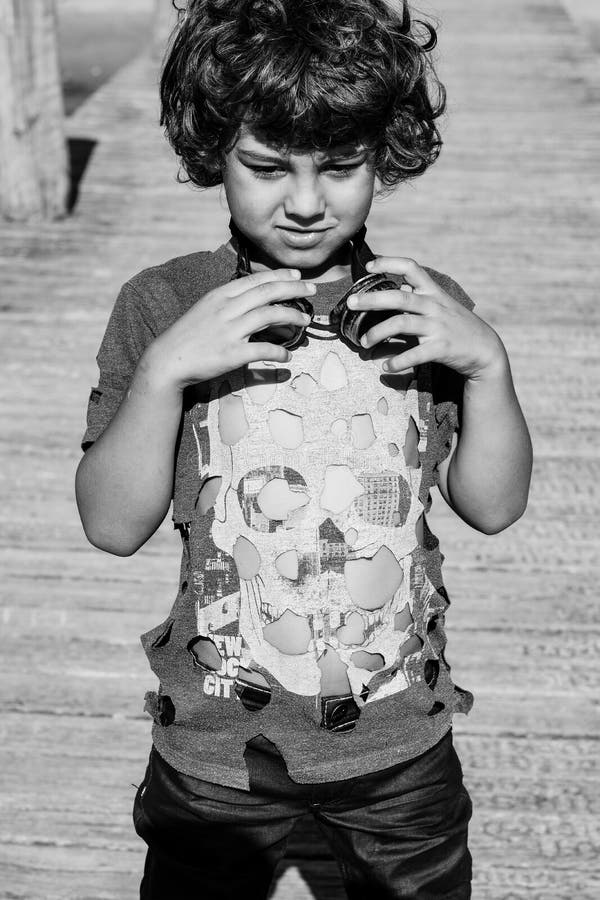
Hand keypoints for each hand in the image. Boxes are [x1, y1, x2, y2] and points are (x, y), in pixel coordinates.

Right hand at [144, 268, 315, 389]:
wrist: (168, 359)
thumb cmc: (188, 335)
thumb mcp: (207, 309)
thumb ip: (230, 302)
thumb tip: (256, 300)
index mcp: (221, 295)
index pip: (256, 279)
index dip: (280, 275)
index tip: (298, 275)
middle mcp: (227, 309)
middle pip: (268, 292)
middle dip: (294, 288)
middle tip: (312, 289)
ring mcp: (229, 331)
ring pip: (269, 315)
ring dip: (292, 316)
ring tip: (305, 320)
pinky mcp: (232, 354)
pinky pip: (263, 350)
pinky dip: (279, 353)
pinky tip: (287, 357)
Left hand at [348, 257, 506, 379]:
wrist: (485, 350)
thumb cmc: (457, 326)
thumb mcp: (442, 305)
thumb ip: (421, 295)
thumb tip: (401, 283)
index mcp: (433, 292)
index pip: (412, 268)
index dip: (390, 263)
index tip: (370, 266)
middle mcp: (434, 306)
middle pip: (400, 296)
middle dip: (372, 299)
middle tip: (350, 303)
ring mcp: (438, 327)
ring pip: (401, 324)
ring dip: (377, 333)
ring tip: (364, 343)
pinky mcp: (442, 348)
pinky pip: (415, 354)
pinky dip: (397, 362)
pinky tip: (386, 367)